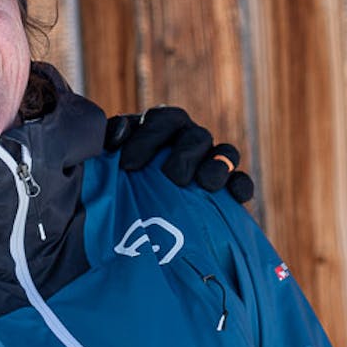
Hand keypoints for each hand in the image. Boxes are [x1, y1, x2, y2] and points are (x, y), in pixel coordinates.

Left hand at [105, 106, 254, 202]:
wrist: (127, 226)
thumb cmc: (115, 187)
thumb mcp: (105, 164)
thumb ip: (106, 144)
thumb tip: (118, 136)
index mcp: (161, 129)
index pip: (163, 120)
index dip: (148, 138)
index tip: (128, 166)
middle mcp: (188, 141)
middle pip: (196, 136)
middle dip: (184, 155)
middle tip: (171, 177)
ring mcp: (211, 163)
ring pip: (225, 153)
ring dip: (217, 167)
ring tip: (205, 184)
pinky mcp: (227, 190)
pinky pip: (241, 182)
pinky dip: (240, 186)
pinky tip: (234, 196)